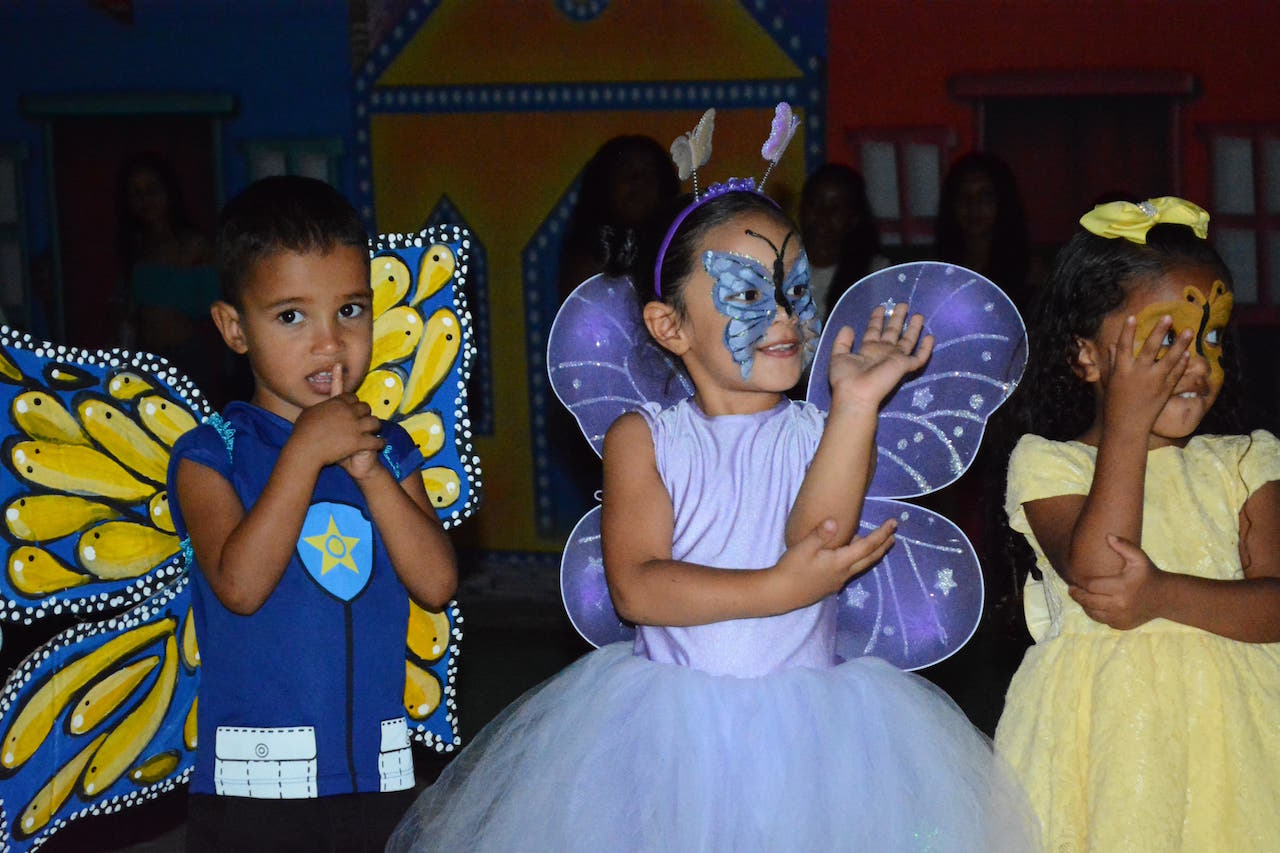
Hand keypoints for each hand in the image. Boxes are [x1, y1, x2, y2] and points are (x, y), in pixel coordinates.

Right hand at [289, 363, 383, 471]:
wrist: (305, 450)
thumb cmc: (302, 433)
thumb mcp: (308, 412)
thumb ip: (319, 407)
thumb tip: (319, 405)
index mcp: (336, 403)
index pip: (352, 397)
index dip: (354, 402)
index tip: (354, 407)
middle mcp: (348, 412)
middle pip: (365, 407)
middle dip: (366, 413)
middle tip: (365, 420)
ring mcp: (355, 426)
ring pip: (375, 422)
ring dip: (375, 426)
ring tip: (375, 431)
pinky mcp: (358, 441)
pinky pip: (376, 440)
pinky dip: (379, 443)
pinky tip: (379, 444)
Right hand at [773, 517, 896, 609]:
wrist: (781, 594)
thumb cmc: (791, 569)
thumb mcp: (803, 548)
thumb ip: (820, 534)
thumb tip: (835, 520)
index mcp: (840, 562)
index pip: (867, 546)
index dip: (882, 534)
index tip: (893, 523)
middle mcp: (844, 573)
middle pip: (870, 558)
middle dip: (883, 546)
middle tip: (894, 535)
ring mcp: (838, 581)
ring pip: (861, 565)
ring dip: (872, 554)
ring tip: (878, 544)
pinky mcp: (830, 585)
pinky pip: (851, 570)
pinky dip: (858, 560)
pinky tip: (851, 556)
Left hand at [828, 304, 933, 410]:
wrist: (856, 393)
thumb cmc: (845, 377)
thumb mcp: (838, 356)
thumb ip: (842, 342)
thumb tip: (848, 327)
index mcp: (867, 350)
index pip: (874, 331)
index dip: (877, 319)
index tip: (880, 307)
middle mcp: (883, 353)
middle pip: (892, 332)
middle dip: (897, 318)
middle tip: (902, 304)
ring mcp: (895, 359)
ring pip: (908, 341)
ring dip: (913, 328)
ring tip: (919, 315)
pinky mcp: (904, 366)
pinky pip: (919, 357)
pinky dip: (926, 349)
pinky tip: (931, 337)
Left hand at [1068, 533, 1166, 629]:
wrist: (1165, 598)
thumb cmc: (1148, 574)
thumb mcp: (1139, 558)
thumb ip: (1124, 546)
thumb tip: (1108, 536)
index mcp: (1122, 587)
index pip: (1092, 586)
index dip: (1080, 582)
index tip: (1074, 577)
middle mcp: (1120, 605)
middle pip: (1088, 601)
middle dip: (1077, 595)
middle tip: (1071, 589)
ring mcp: (1120, 617)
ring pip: (1093, 613)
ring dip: (1084, 604)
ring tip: (1080, 596)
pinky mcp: (1121, 625)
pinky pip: (1102, 620)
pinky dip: (1095, 612)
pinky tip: (1093, 604)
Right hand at [1101, 315, 1192, 433]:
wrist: (1126, 428)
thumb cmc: (1114, 405)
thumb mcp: (1110, 382)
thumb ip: (1112, 362)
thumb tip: (1111, 345)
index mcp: (1121, 371)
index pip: (1124, 346)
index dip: (1127, 331)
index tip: (1132, 317)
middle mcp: (1138, 374)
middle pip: (1150, 348)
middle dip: (1159, 331)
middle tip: (1168, 317)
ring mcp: (1154, 382)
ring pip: (1170, 359)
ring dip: (1180, 344)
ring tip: (1188, 331)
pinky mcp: (1165, 390)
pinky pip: (1176, 373)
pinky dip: (1182, 363)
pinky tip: (1187, 353)